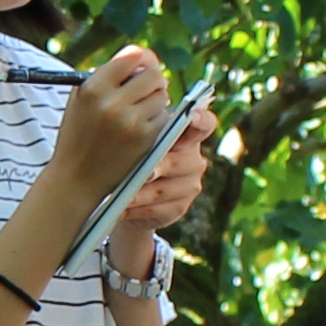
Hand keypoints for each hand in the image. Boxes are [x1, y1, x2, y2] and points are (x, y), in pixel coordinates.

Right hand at [42, 47, 179, 197]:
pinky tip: (140, 127)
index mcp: (93, 88)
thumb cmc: (78, 134)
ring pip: (162, 96)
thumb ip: (106, 75)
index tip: (144, 64)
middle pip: (153, 74)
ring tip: (139, 110)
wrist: (76, 177)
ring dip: (155, 100)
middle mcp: (112, 102)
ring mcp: (130, 122)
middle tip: (146, 88)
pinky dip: (156, 120)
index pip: (133, 55)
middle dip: (152, 80)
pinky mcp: (144, 139)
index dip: (143, 58)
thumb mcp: (80, 99)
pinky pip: (164, 117)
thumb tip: (141, 58)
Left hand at [112, 105, 214, 262]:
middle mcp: (193, 160)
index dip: (202, 119)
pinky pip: (158, 209)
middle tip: (144, 172)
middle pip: (180, 161)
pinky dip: (137, 209)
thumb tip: (132, 129)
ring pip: (163, 189)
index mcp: (187, 136)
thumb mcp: (137, 142)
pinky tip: (121, 208)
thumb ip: (143, 135)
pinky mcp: (179, 208)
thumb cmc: (132, 158)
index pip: (205, 124)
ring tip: (119, 195)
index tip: (191, 116)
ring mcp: (189, 186)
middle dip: (158, 166)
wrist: (127, 197)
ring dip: (140, 193)